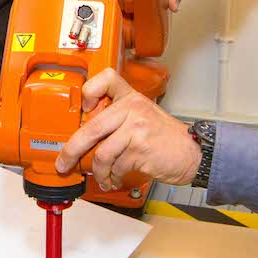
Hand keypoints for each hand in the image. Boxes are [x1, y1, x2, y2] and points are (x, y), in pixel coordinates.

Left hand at [55, 69, 199, 189]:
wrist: (193, 153)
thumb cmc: (166, 138)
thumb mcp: (143, 117)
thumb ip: (119, 119)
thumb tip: (87, 137)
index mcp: (131, 98)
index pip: (106, 78)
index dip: (89, 92)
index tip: (83, 109)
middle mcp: (133, 108)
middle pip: (91, 127)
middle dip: (72, 150)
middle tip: (65, 162)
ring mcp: (137, 128)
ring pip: (102, 153)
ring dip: (98, 172)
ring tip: (102, 178)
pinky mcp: (140, 149)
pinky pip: (115, 166)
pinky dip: (112, 177)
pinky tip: (115, 179)